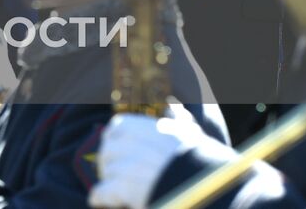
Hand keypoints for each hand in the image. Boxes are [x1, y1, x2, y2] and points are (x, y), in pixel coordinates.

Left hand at [88, 105, 210, 208]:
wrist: (205, 186)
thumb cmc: (198, 158)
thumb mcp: (190, 132)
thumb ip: (177, 119)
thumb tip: (171, 107)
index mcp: (138, 126)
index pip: (114, 129)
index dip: (116, 142)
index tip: (121, 152)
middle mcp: (126, 142)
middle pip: (107, 153)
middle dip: (111, 164)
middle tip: (121, 175)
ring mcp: (123, 165)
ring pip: (106, 173)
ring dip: (111, 182)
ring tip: (123, 190)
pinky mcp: (122, 188)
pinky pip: (101, 192)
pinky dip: (100, 197)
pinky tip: (101, 200)